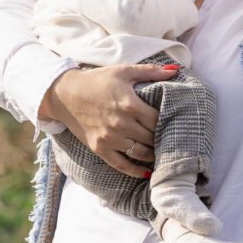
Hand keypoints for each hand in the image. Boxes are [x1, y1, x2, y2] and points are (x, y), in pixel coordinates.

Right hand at [39, 63, 178, 177]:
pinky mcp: (99, 148)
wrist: (64, 94)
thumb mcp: (123, 71)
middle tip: (175, 140)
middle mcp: (121, 124)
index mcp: (129, 104)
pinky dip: (136, 171)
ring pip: (140, 153)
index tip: (177, 123)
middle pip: (152, 137)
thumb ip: (151, 71)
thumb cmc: (96, 80)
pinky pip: (122, 165)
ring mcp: (110, 138)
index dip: (170, 122)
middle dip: (164, 138)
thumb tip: (175, 70)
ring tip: (164, 153)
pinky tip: (147, 172)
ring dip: (154, 155)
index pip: (158, 119)